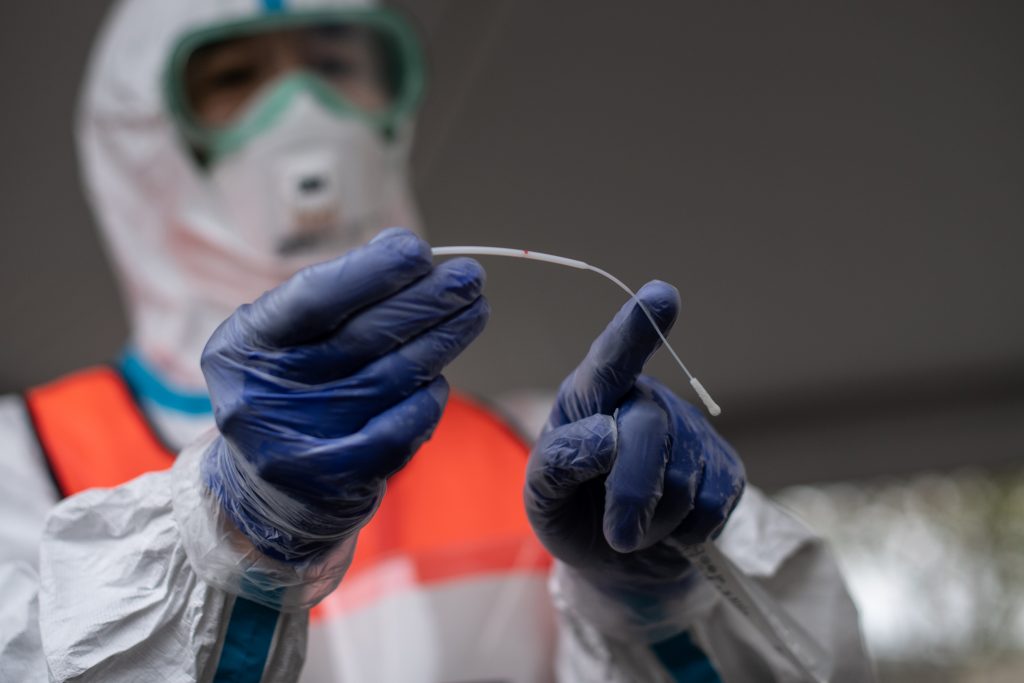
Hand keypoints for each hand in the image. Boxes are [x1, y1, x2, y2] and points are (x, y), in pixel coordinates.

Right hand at [200, 228, 488, 561]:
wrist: (266, 492)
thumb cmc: (289, 391)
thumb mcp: (285, 338)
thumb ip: (333, 296)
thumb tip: (398, 249)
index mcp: (244, 346)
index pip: (313, 299)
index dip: (370, 272)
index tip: (417, 251)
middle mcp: (262, 395)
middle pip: (361, 338)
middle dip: (424, 301)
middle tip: (469, 277)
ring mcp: (297, 442)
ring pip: (387, 380)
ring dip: (440, 341)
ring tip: (474, 311)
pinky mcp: (332, 480)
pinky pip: (396, 432)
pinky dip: (425, 402)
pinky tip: (439, 379)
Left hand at [524, 281, 744, 592]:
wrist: (618, 563)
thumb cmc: (572, 515)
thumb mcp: (543, 497)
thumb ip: (557, 464)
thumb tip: (606, 436)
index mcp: (589, 399)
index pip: (609, 360)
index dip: (636, 328)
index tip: (661, 295)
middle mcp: (642, 401)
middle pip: (647, 430)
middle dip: (629, 493)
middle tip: (617, 534)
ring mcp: (689, 430)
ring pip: (683, 475)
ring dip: (655, 521)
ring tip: (637, 526)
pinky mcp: (724, 466)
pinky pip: (716, 500)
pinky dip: (689, 530)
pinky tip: (673, 526)